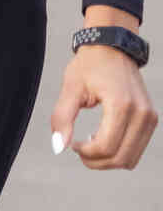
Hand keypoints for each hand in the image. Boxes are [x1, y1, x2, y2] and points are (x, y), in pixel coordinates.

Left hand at [49, 9, 156, 169]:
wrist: (112, 48)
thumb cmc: (89, 65)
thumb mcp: (70, 88)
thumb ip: (62, 117)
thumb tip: (59, 147)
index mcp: (121, 105)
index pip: (106, 147)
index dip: (86, 154)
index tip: (73, 144)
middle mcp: (142, 114)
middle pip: (121, 158)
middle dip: (96, 162)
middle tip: (78, 149)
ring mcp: (150, 118)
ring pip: (131, 158)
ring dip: (108, 160)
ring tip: (89, 143)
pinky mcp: (151, 120)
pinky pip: (137, 149)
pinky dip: (119, 151)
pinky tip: (102, 138)